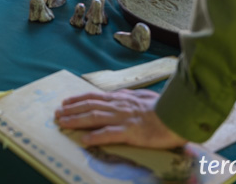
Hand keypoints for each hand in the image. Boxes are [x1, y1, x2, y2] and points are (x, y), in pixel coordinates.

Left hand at [54, 90, 186, 148]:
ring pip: (95, 117)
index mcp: (122, 98)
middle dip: (71, 109)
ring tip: (63, 123)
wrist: (178, 115)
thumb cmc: (164, 108)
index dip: (78, 99)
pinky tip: (85, 139)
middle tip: (57, 113)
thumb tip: (119, 96)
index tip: (65, 102)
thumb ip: (129, 98)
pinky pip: (110, 134)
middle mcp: (119, 106)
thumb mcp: (143, 98)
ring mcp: (124, 118)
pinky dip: (96, 136)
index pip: (95, 97)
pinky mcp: (131, 132)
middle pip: (90, 106)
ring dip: (76, 120)